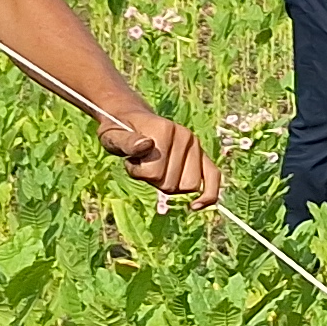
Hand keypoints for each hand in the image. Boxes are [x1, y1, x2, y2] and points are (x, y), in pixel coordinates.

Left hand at [97, 109, 221, 204]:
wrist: (133, 119)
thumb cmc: (119, 131)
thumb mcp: (113, 136)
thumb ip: (127, 143)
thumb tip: (146, 146)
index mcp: (165, 130)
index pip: (155, 173)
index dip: (139, 173)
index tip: (130, 161)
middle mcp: (186, 136)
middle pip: (175, 183)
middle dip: (156, 182)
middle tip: (145, 167)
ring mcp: (196, 146)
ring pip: (190, 186)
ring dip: (172, 186)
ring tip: (159, 170)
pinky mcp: (201, 155)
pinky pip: (213, 176)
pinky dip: (208, 194)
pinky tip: (196, 206)